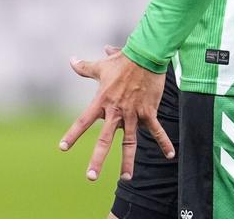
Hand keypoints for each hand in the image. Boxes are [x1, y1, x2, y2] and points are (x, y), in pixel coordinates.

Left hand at [59, 44, 174, 181]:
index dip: (72, 135)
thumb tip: (71, 60)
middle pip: (104, 140)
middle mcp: (116, 111)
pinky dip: (164, 143)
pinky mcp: (148, 113)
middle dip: (97, 160)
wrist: (145, 56)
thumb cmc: (122, 61)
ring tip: (126, 178)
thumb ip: (85, 67)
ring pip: (129, 143)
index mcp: (102, 101)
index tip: (62, 148)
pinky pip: (156, 131)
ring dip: (128, 162)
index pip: (83, 121)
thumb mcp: (101, 66)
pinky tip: (170, 156)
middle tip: (90, 177)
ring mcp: (133, 114)